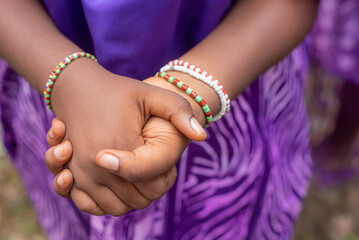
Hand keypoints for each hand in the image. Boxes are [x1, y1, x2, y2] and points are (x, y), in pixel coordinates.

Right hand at [47, 62, 202, 215]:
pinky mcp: (71, 176)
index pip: (152, 187)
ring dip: (131, 198)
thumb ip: (179, 112)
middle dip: (150, 190)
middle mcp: (97, 167)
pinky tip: (118, 182)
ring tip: (138, 175)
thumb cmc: (117, 92)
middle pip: (136, 200)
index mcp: (121, 147)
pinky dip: (107, 202)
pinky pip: (92, 206)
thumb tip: (202, 136)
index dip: (165, 181)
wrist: (77, 88)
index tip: (166, 165)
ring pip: (116, 207)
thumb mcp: (150, 94)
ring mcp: (80, 174)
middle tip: (155, 169)